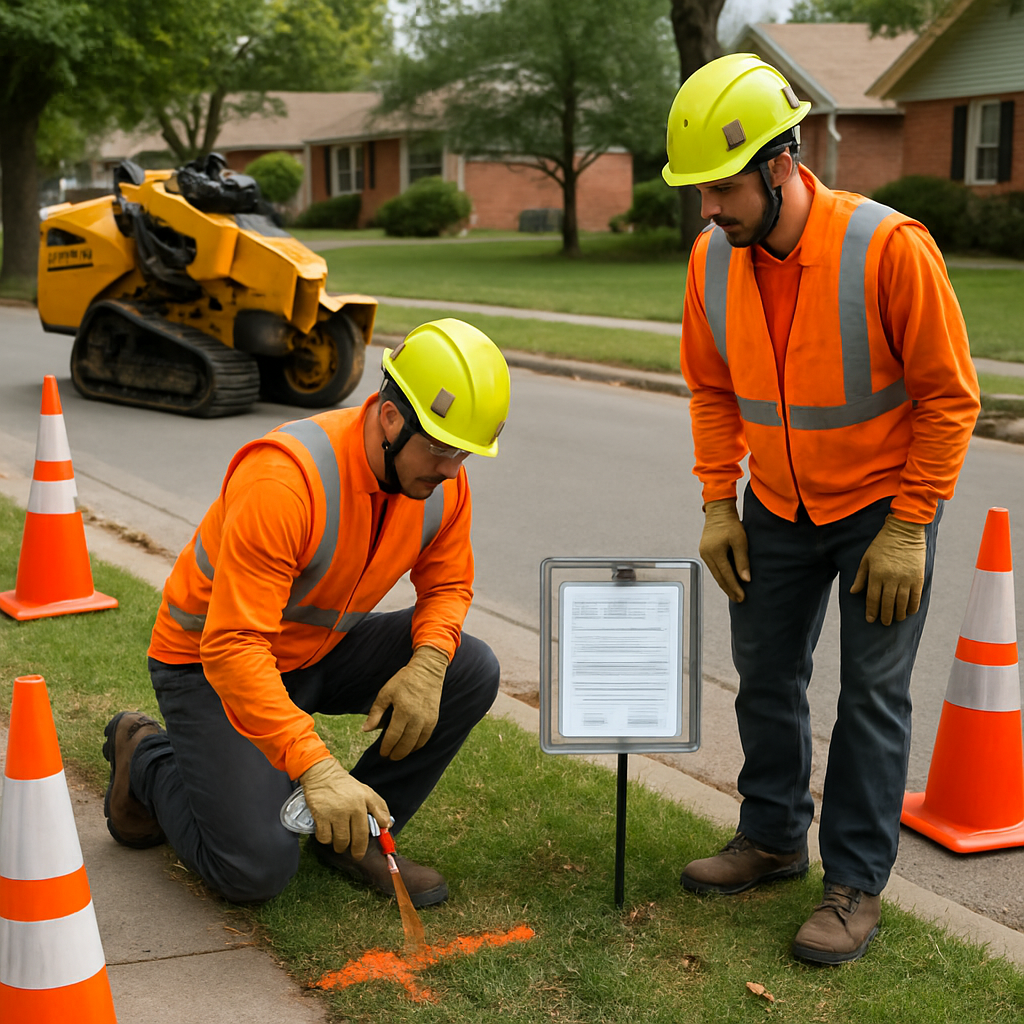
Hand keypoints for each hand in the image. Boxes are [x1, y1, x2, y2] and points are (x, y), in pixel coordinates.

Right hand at [298, 757, 388, 857]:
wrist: (323, 775)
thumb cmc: (346, 786)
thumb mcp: (367, 792)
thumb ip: (379, 808)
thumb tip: (387, 825)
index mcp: (362, 804)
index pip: (366, 832)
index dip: (364, 846)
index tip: (362, 852)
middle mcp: (349, 809)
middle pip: (353, 840)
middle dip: (355, 851)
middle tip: (354, 853)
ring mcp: (334, 813)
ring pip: (339, 841)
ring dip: (340, 845)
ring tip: (340, 841)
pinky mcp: (320, 816)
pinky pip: (324, 838)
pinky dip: (326, 839)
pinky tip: (327, 832)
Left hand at [362, 645, 449, 759]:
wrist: (427, 672)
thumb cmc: (404, 681)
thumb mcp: (386, 693)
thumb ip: (376, 712)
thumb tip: (365, 729)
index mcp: (403, 711)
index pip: (393, 736)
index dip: (387, 747)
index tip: (382, 753)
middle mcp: (417, 718)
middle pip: (406, 744)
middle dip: (396, 754)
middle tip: (389, 757)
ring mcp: (427, 720)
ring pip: (416, 744)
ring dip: (407, 752)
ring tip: (398, 754)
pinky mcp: (434, 719)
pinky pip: (426, 738)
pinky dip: (417, 745)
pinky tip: (410, 746)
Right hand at [699, 498, 749, 601]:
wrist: (719, 511)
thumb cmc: (731, 524)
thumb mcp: (740, 541)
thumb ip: (742, 561)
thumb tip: (745, 579)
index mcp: (715, 552)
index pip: (726, 575)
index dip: (735, 588)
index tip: (742, 597)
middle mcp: (707, 555)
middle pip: (719, 578)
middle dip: (729, 590)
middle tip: (739, 600)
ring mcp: (704, 553)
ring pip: (715, 574)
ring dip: (725, 584)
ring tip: (734, 593)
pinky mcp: (705, 551)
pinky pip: (713, 568)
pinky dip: (721, 576)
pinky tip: (727, 580)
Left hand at [850, 514, 926, 624]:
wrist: (903, 531)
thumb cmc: (882, 544)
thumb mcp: (866, 558)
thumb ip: (860, 577)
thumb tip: (853, 592)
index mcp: (876, 574)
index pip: (873, 598)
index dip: (871, 610)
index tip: (870, 619)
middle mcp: (891, 578)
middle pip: (887, 603)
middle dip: (885, 616)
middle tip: (884, 623)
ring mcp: (905, 578)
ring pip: (901, 602)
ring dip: (898, 614)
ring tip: (895, 619)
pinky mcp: (917, 577)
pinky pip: (915, 596)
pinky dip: (912, 606)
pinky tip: (909, 612)